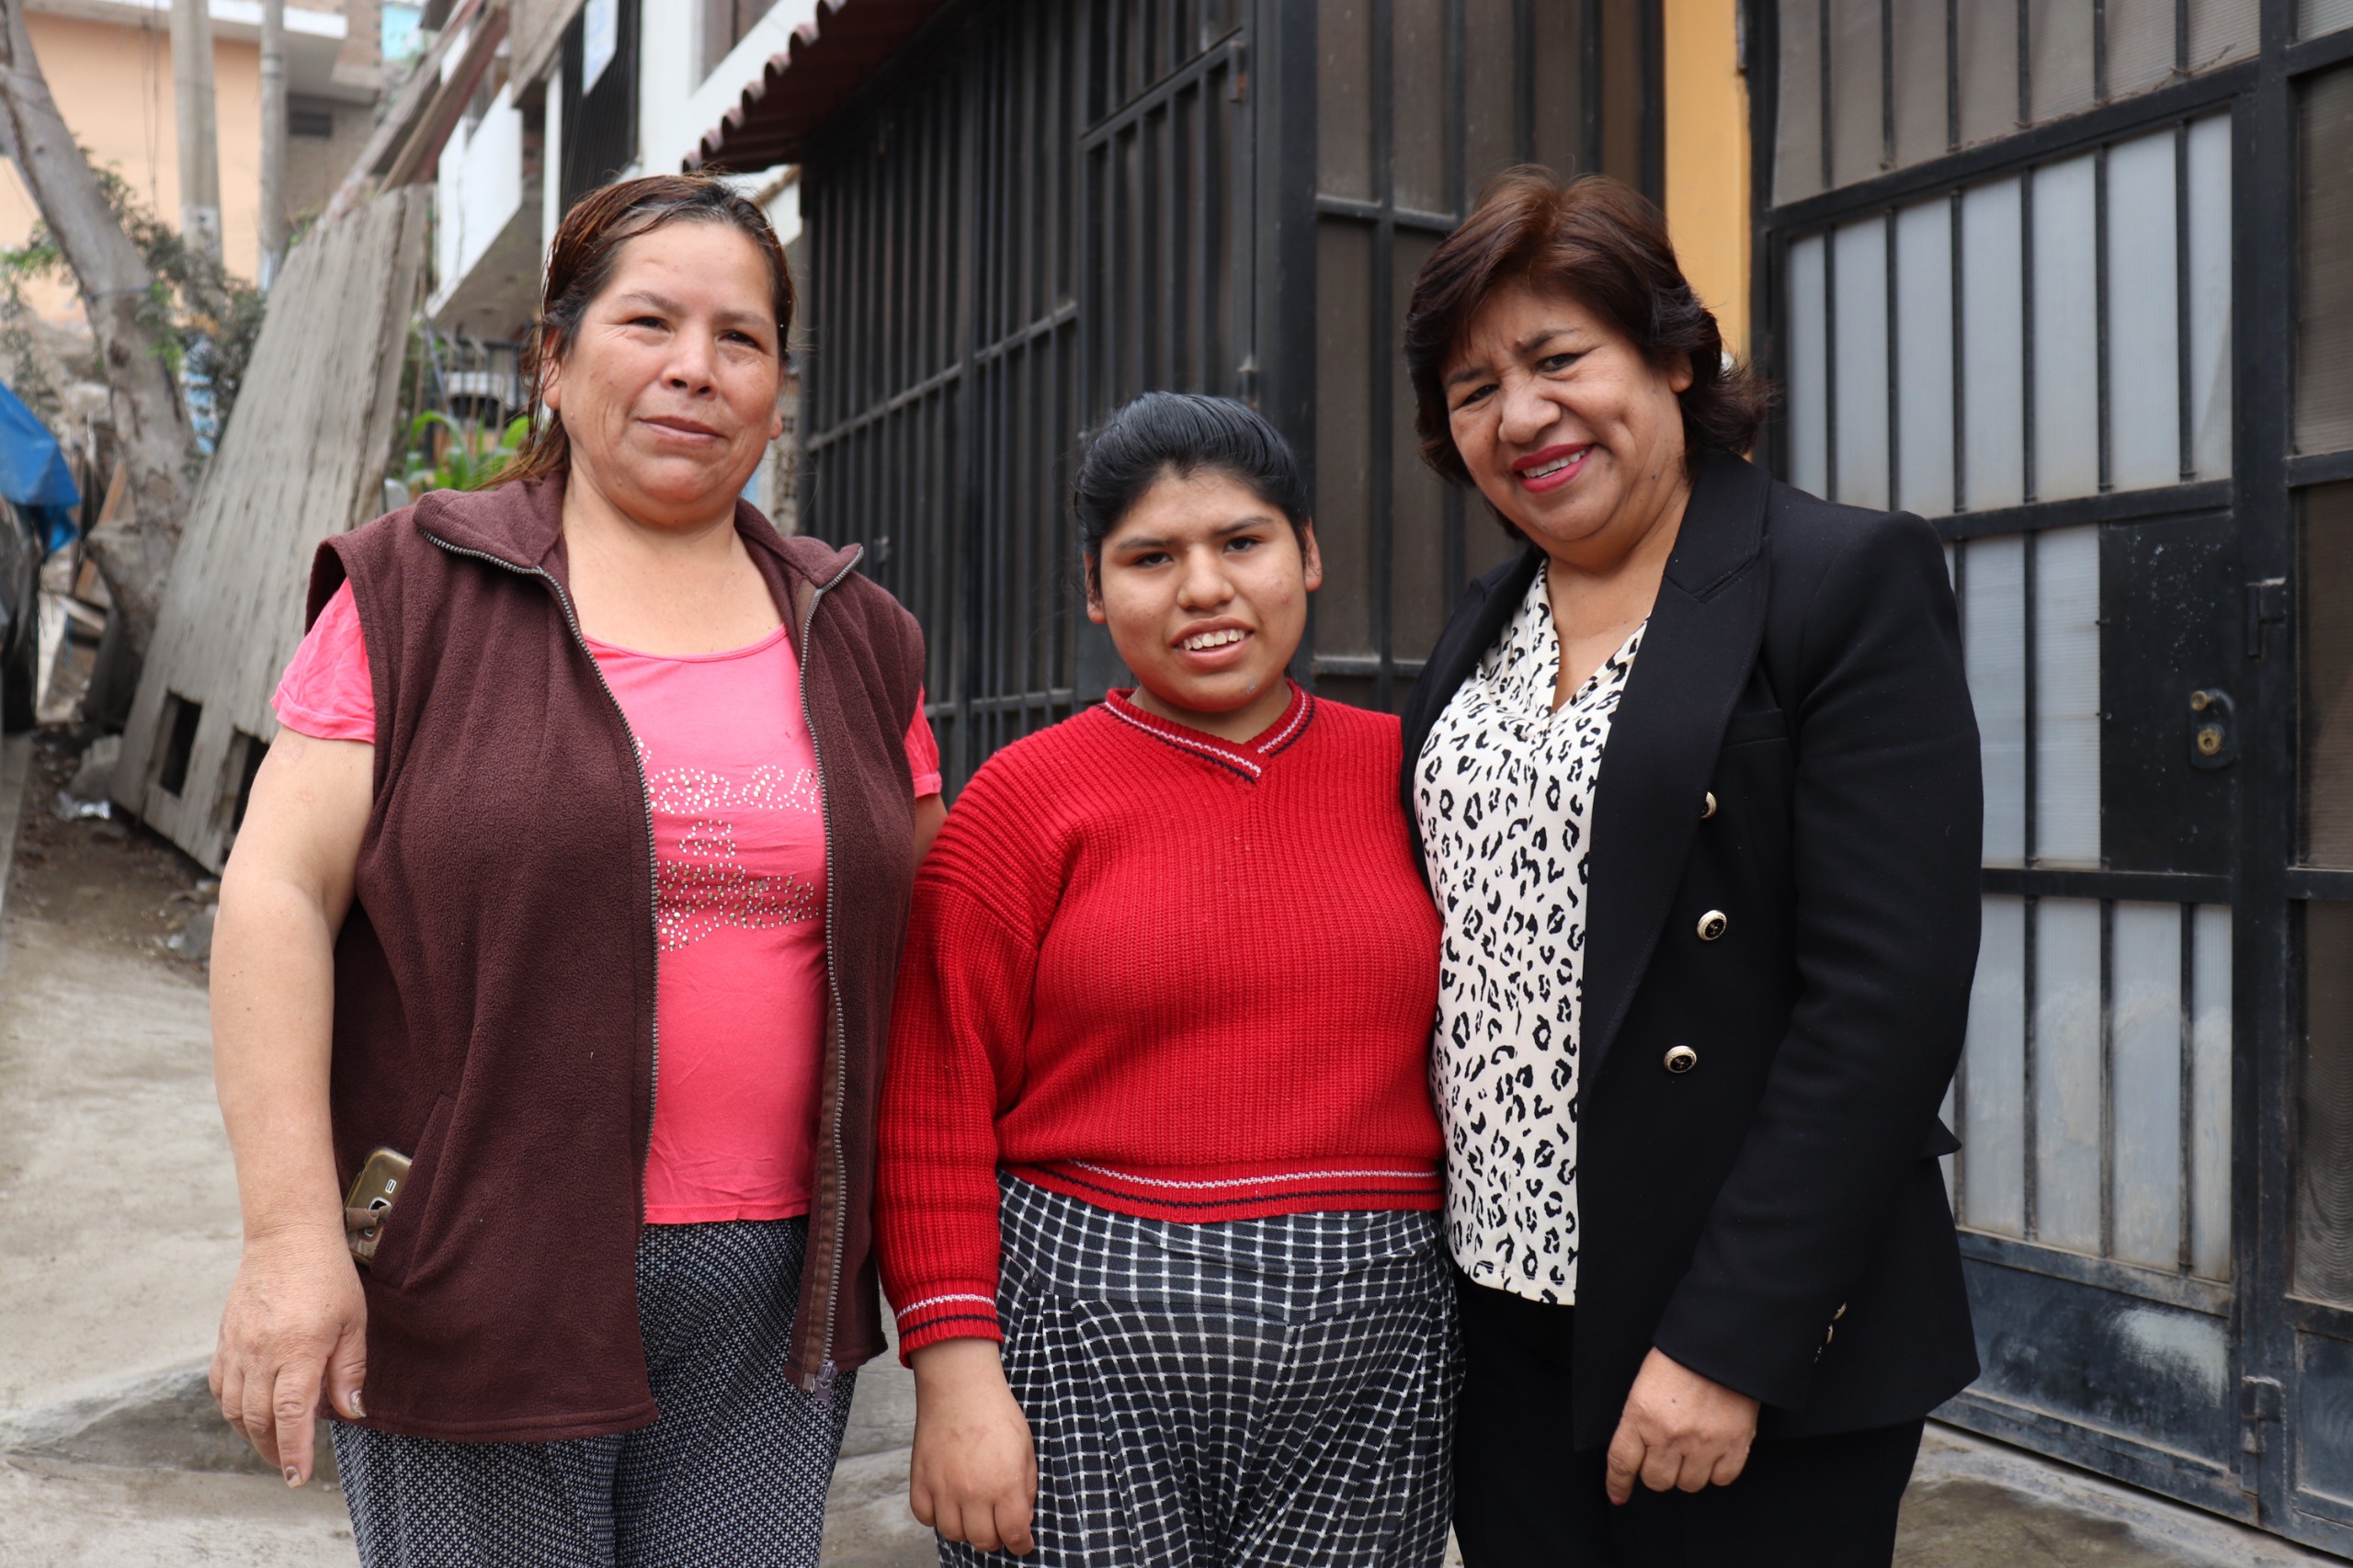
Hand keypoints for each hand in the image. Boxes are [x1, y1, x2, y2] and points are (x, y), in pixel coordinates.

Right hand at [209, 1225, 367, 1485]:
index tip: (298, 1476)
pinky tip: (248, 1411)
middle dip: (273, 1449)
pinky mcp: (225, 1339)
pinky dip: (232, 1407)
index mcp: (298, 1350)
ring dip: (251, 1433)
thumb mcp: (354, 1322)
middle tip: (289, 1465)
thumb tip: (351, 1412)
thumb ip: (349, 1370)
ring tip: (273, 1443)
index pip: (291, 1415)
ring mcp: (237, 1347)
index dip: (294, 1450)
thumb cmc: (327, 1277)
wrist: (287, 1238)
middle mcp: (261, 1354)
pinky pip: (219, 1385)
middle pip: (258, 1419)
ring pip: (234, 1408)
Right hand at [908, 1338, 1037, 1554]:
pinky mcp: (921, 1479)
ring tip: (973, 1512)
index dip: (1021, 1544)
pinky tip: (948, 1502)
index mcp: (1005, 1483)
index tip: (1022, 1543)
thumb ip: (1026, 1487)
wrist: (959, 1386)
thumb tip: (1023, 1517)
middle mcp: (973, 1491)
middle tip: (998, 1525)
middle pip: (983, 1540)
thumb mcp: (1026, 1447)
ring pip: (953, 1533)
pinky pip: (925, 1517)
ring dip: (966, 1528)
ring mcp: (943, 1487)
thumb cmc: (996, 1412)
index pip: (1014, 1534)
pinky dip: (936, 1516)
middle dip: (996, 1538)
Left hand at [1603, 1347, 1760, 1504]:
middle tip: (1665, 1455)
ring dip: (1687, 1473)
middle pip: (1656, 1480)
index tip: (1618, 1494)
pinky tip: (1713, 1454)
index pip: (1622, 1461)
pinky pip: (1721, 1479)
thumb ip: (1639, 1420)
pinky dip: (1716, 1472)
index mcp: (1641, 1415)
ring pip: (1688, 1484)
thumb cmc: (1680, 1358)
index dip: (1617, 1483)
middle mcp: (1670, 1434)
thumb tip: (1636, 1454)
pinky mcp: (1735, 1444)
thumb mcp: (1645, 1384)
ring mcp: (1703, 1442)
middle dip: (1657, 1472)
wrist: (1721, 1343)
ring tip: (1691, 1450)